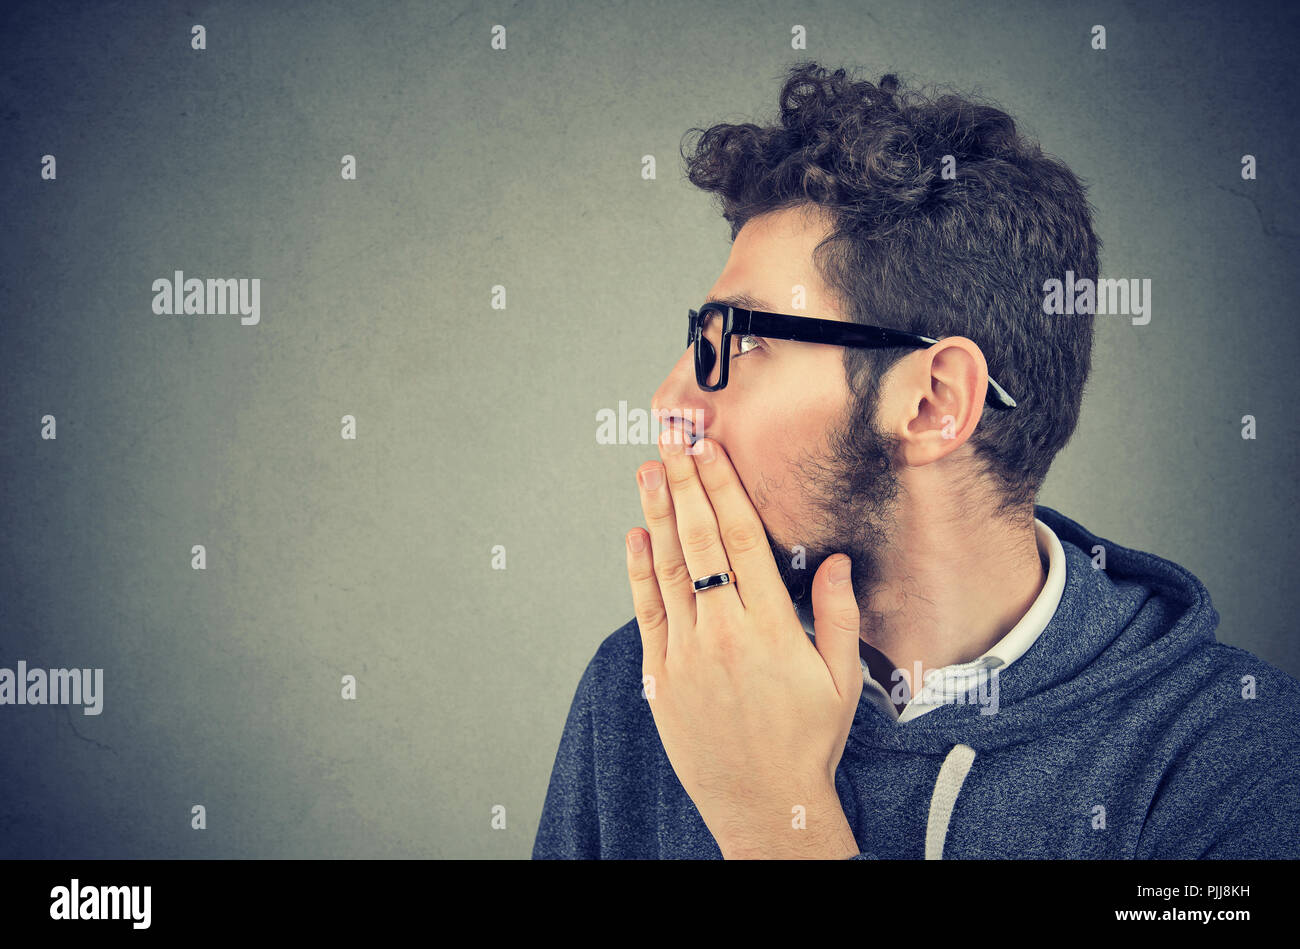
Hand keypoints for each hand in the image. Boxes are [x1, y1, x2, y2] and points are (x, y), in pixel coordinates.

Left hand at [624, 429, 863, 858]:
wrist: (762, 802)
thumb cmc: (807, 741)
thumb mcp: (842, 679)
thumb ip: (838, 614)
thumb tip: (834, 559)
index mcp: (771, 628)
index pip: (742, 539)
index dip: (723, 488)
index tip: (710, 449)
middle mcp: (723, 633)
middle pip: (699, 541)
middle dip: (684, 483)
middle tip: (670, 437)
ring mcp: (686, 653)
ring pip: (667, 569)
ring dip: (656, 515)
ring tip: (649, 470)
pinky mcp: (661, 675)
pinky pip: (646, 611)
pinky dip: (639, 570)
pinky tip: (634, 536)